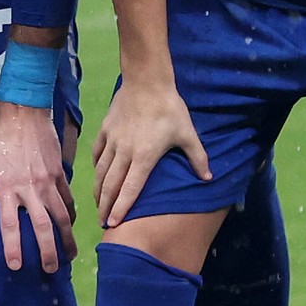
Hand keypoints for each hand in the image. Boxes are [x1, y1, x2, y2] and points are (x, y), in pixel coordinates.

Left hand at [0, 96, 73, 273]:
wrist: (21, 112)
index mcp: (6, 188)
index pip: (10, 225)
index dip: (13, 248)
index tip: (16, 266)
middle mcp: (30, 188)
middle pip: (43, 227)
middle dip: (48, 252)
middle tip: (50, 271)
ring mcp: (48, 181)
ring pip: (62, 216)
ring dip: (67, 238)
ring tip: (69, 256)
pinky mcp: (59, 173)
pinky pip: (68, 200)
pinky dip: (71, 216)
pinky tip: (71, 227)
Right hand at [91, 74, 203, 228]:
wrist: (147, 81)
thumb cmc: (169, 109)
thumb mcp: (187, 133)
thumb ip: (198, 157)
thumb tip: (209, 178)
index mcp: (144, 157)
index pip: (131, 188)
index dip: (121, 208)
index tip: (114, 224)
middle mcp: (124, 153)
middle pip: (111, 185)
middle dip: (105, 206)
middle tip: (102, 222)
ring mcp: (112, 141)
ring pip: (101, 171)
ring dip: (98, 190)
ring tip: (97, 205)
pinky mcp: (105, 130)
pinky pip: (97, 152)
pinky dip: (96, 166)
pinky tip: (96, 174)